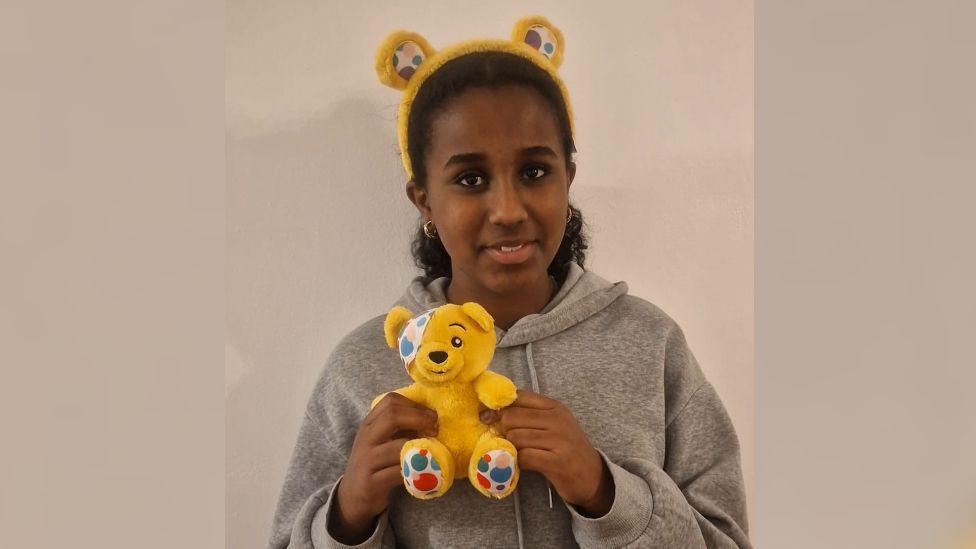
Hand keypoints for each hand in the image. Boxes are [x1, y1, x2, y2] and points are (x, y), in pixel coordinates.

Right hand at [331, 392, 437, 542]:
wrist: (354, 495)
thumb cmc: (376, 463)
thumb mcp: (383, 440)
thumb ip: (401, 427)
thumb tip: (432, 416)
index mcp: (370, 424)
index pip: (390, 401)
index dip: (415, 405)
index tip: (430, 416)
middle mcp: (366, 438)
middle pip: (392, 415)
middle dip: (419, 419)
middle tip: (435, 429)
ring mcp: (367, 460)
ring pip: (398, 447)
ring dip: (420, 449)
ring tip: (432, 453)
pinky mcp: (371, 482)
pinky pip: (398, 473)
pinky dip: (414, 472)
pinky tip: (422, 473)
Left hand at [483, 389, 613, 516]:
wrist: (593, 477)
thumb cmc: (566, 449)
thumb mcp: (552, 425)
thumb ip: (527, 416)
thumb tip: (489, 412)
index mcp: (554, 407)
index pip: (518, 396)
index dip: (497, 406)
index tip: (487, 418)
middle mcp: (557, 419)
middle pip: (511, 417)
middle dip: (504, 431)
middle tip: (507, 442)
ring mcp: (559, 440)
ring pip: (515, 437)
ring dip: (511, 449)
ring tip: (518, 454)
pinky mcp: (557, 461)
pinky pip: (524, 457)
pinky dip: (518, 462)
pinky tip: (524, 465)